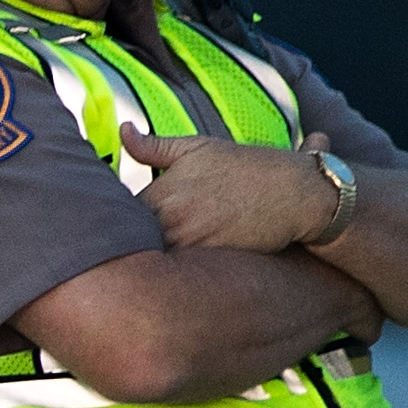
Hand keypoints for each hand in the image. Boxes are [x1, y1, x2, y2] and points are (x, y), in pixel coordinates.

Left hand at [121, 124, 335, 254]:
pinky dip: (173, 275)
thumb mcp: (197, 147)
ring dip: (146, 262)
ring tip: (140, 263)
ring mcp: (192, 249)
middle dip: (125, 245)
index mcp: (162, 195)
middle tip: (113, 250)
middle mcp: (172, 224)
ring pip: (153, 263)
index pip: (118, 218)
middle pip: (131, 245)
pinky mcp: (211, 267)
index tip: (113, 224)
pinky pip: (181, 276)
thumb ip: (154, 146)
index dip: (114, 224)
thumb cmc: (245, 167)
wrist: (295, 193)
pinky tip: (171, 273)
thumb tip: (123, 131)